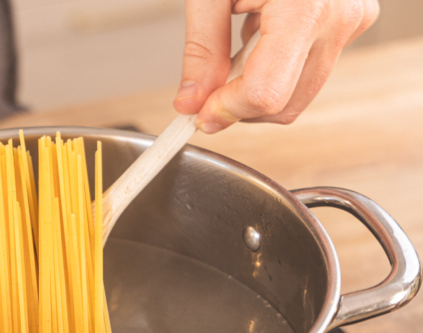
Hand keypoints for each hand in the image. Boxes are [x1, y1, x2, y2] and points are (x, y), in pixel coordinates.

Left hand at [173, 0, 379, 132]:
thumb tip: (191, 102)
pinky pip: (309, 70)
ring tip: (238, 42)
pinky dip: (277, 68)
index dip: (226, 110)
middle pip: (284, 104)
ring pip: (298, 95)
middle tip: (208, 88)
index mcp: (304, 7)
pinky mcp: (352, 22)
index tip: (200, 112)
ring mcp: (351, 21)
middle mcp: (339, 18)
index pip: (265, 93)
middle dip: (240, 106)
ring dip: (257, 88)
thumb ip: (200, 51)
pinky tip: (260, 34)